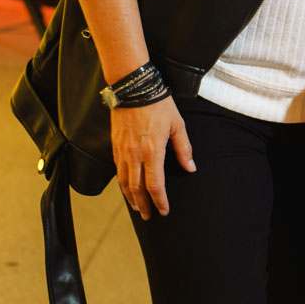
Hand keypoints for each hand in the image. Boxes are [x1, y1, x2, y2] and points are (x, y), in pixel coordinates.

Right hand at [111, 99, 194, 218]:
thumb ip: (183, 148)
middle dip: (143, 205)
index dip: (159, 200)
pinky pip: (117, 169)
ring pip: (124, 181)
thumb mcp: (177, 125)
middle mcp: (134, 154)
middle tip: (148, 216)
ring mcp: (122, 150)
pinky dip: (122, 182)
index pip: (155, 184)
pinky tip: (126, 187)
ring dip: (130, 197)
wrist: (133, 87)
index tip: (164, 211)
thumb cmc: (157, 103)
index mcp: (152, 151)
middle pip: (136, 188)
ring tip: (137, 207)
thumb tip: (190, 167)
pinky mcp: (114, 145)